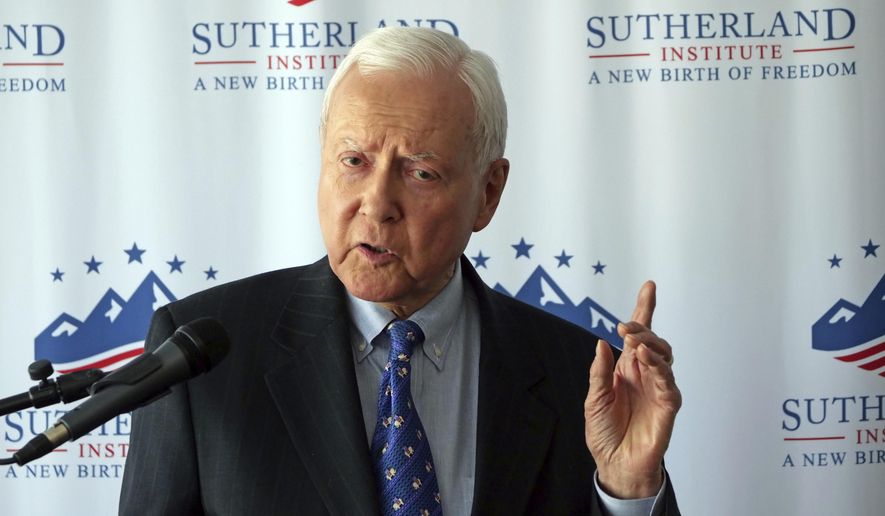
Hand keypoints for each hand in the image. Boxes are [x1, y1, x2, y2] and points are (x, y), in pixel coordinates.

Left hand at [584, 281, 681, 498]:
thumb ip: (599, 371)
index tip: (649, 286)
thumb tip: (602, 342)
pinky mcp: (668, 405)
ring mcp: (658, 388)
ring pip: (664, 356)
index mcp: (626, 369)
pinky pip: (668, 381)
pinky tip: (645, 359)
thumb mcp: (594, 398)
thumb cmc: (605, 432)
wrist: (615, 464)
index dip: (645, 310)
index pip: (638, 335)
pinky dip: (658, 366)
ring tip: (634, 341)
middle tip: (625, 328)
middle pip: (653, 341)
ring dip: (650, 344)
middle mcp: (644, 374)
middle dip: (642, 328)